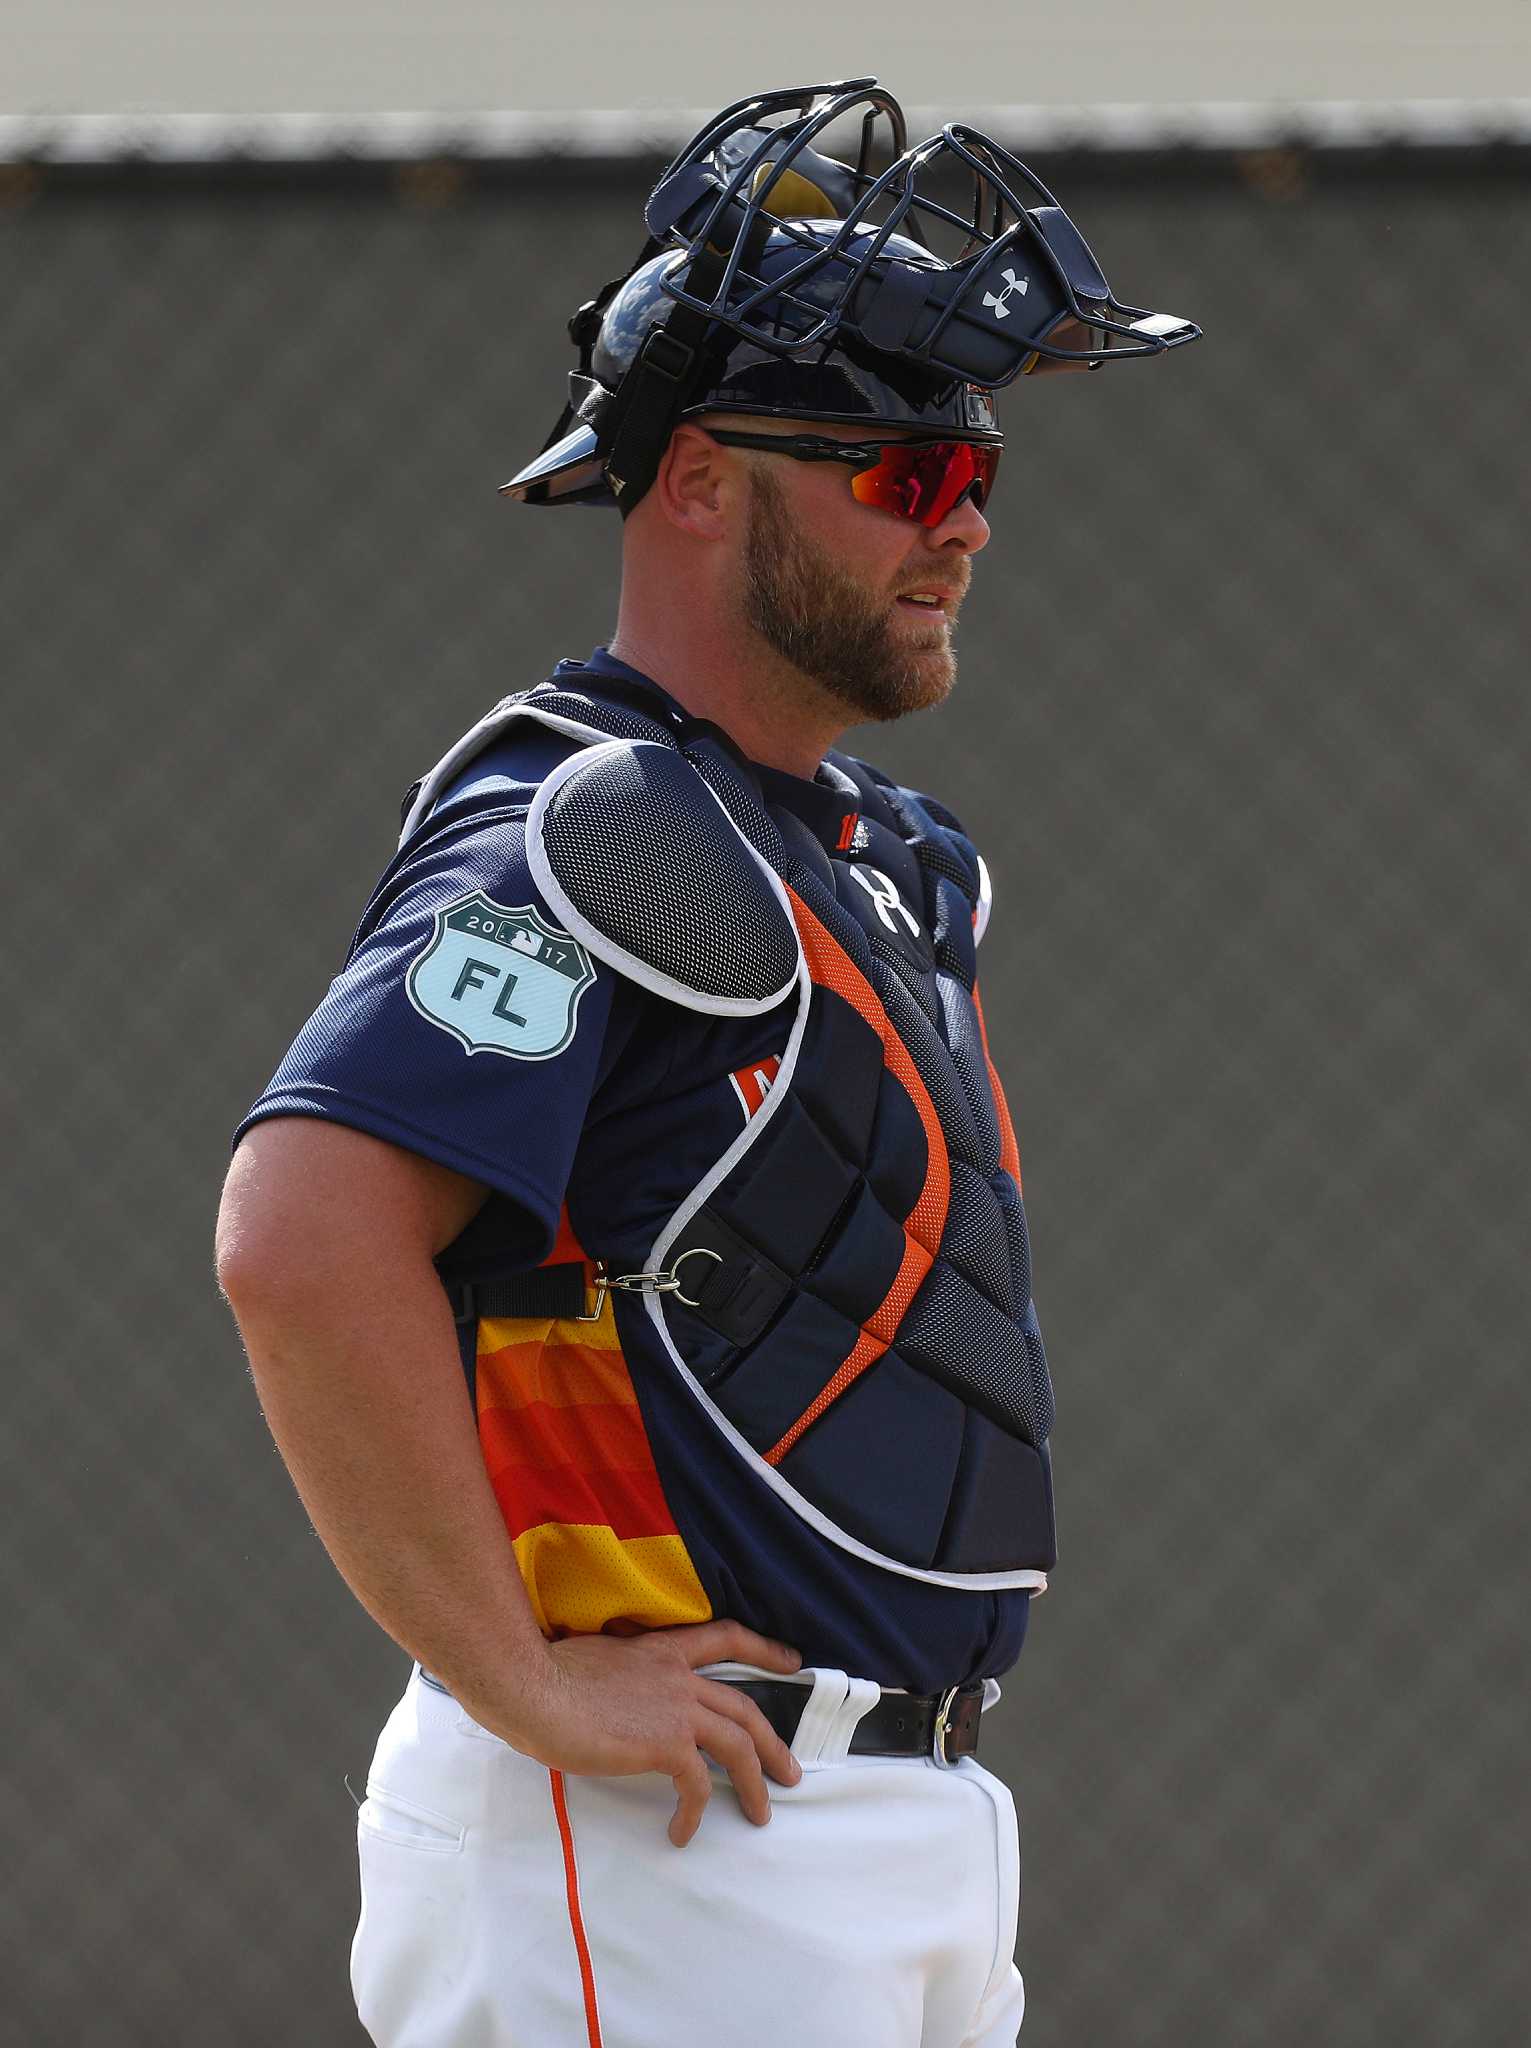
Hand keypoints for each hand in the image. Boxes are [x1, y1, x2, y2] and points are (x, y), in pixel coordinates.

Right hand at [482, 1619, 804, 1847]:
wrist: (533, 1686)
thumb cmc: (547, 1675)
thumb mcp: (596, 1661)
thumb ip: (621, 1677)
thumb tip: (614, 1699)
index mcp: (662, 1650)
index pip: (726, 1638)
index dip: (764, 1649)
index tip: (792, 1661)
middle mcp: (678, 1675)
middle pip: (744, 1708)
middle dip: (773, 1742)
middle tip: (790, 1771)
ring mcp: (676, 1709)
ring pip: (738, 1746)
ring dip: (755, 1782)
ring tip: (761, 1812)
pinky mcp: (665, 1743)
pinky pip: (695, 1785)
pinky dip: (695, 1812)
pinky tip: (681, 1833)